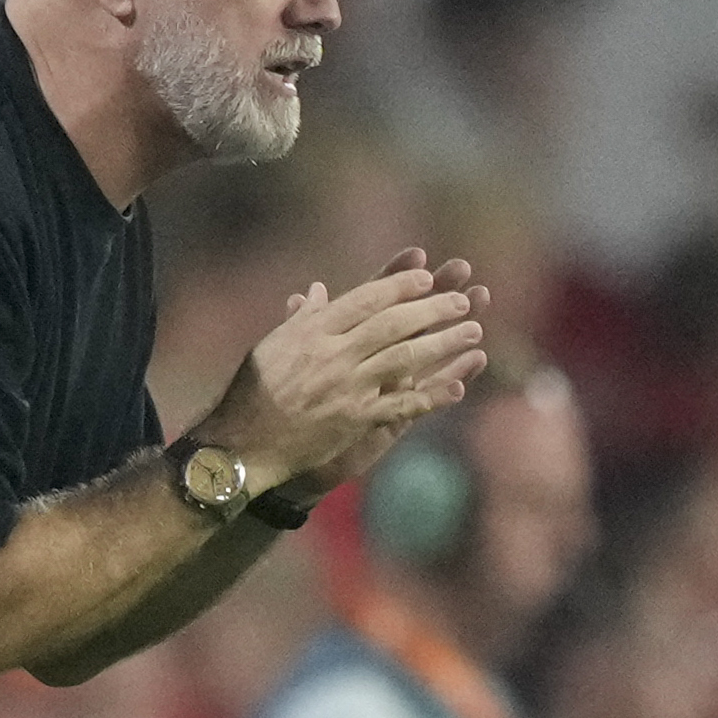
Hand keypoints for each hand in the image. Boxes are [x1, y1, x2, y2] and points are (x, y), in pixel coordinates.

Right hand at [212, 248, 490, 498]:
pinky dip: (431, 396)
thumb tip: (320, 291)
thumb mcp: (273, 344)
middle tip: (465, 298)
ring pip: (405, 358)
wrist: (243, 442)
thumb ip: (304, 318)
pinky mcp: (356, 419)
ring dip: (444, 343)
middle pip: (394, 323)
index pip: (366, 298)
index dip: (400, 284)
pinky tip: (458, 387)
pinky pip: (402, 405)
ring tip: (474, 330)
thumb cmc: (253, 390)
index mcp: (314, 329)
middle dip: (433, 308)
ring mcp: (348, 387)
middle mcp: (334, 353)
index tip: (428, 275)